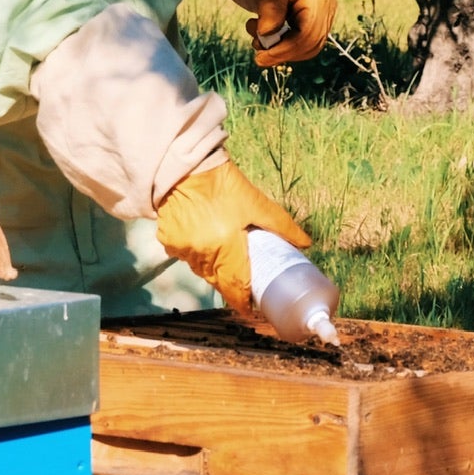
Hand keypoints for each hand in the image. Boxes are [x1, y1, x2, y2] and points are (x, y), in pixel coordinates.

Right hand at [155, 161, 309, 316]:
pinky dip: (194, 253)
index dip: (242, 301)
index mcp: (225, 248)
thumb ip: (282, 226)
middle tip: (241, 282)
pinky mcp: (168, 240)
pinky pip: (183, 255)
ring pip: (200, 269)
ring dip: (212, 268)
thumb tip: (305, 243)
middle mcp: (201, 253)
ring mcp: (182, 248)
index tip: (249, 308)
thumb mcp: (256, 203)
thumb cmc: (223, 184)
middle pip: (217, 280)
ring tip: (223, 258)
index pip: (235, 287)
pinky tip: (202, 241)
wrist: (185, 166)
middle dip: (229, 284)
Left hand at [233, 0, 335, 67]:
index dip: (284, 51)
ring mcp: (323, 16)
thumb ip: (270, 8)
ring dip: (280, 48)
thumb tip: (267, 36)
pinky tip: (265, 30)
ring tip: (256, 33)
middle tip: (257, 49)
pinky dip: (282, 42)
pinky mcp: (315, 20)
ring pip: (306, 47)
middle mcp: (327, 10)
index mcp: (319, 0)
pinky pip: (302, 40)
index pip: (307, 37)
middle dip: (281, 52)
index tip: (260, 58)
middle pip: (309, 46)